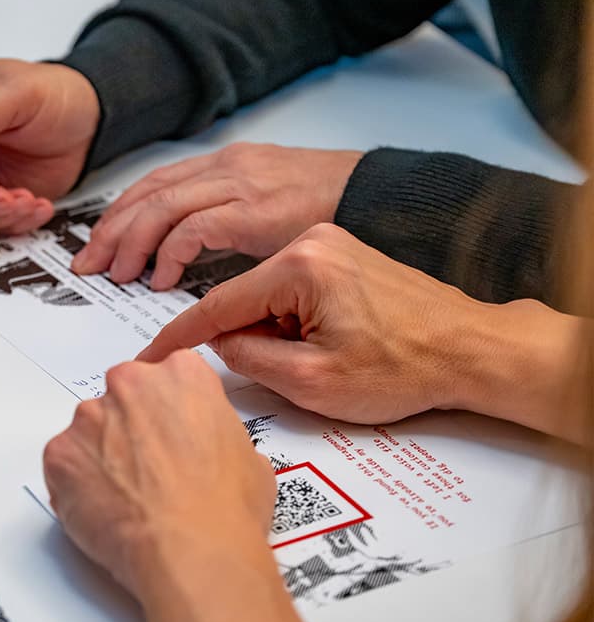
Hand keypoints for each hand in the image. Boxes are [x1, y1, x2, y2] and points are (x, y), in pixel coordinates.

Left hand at [43, 350, 307, 621]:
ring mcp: (89, 417)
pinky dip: (77, 485)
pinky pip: (64, 465)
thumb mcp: (249, 456)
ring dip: (102, 456)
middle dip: (131, 429)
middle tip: (149, 470)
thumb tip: (205, 449)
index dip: (168, 411)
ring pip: (90, 431)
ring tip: (128, 498)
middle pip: (123, 398)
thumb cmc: (226, 509)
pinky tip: (105, 511)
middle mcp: (130, 384)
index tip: (169, 434)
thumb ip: (215, 432)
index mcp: (181, 374)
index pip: (167, 377)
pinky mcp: (60, 453)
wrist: (192, 552)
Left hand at [70, 143, 361, 288]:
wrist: (387, 199)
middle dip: (111, 231)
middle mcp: (227, 167)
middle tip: (87, 265)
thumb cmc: (334, 213)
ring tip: (117, 276)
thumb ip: (229, 224)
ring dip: (131, 244)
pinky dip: (169, 253)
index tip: (98, 247)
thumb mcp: (269, 211)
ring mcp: (240, 185)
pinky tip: (161, 278)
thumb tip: (189, 256)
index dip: (121, 215)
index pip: (155, 184)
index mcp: (227, 165)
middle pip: (147, 193)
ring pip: (161, 208)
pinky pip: (193, 229)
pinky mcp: (255, 211)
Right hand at [139, 223, 585, 435]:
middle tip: (280, 374)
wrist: (474, 350)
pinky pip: (289, 285)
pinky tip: (321, 343)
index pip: (216, 304)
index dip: (177, 337)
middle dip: (245, 339)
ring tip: (315, 359)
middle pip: (241, 295)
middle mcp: (310, 239)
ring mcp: (327, 241)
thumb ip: (249, 359)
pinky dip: (288, 317)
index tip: (147, 359)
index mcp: (298, 265)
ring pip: (264, 292)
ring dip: (270, 329)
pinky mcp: (341, 251)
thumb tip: (219, 345)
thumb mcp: (312, 382)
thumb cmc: (404, 368)